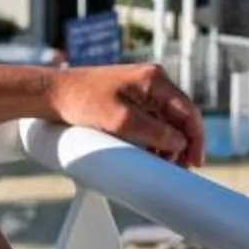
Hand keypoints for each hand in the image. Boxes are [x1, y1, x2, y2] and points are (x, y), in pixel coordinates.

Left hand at [51, 63, 206, 167]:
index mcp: (154, 79)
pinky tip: (153, 153)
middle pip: (180, 116)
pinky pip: (153, 119)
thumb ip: (153, 131)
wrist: (53, 93)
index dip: (195, 138)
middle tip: (180, 168)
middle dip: (183, 143)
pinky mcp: (132, 97)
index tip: (195, 162)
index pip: (188, 110)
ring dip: (169, 142)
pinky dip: (156, 137)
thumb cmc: (82, 101)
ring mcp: (142, 88)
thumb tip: (179, 142)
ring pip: (167, 119)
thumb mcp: (120, 120)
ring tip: (165, 164)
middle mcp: (153, 80)